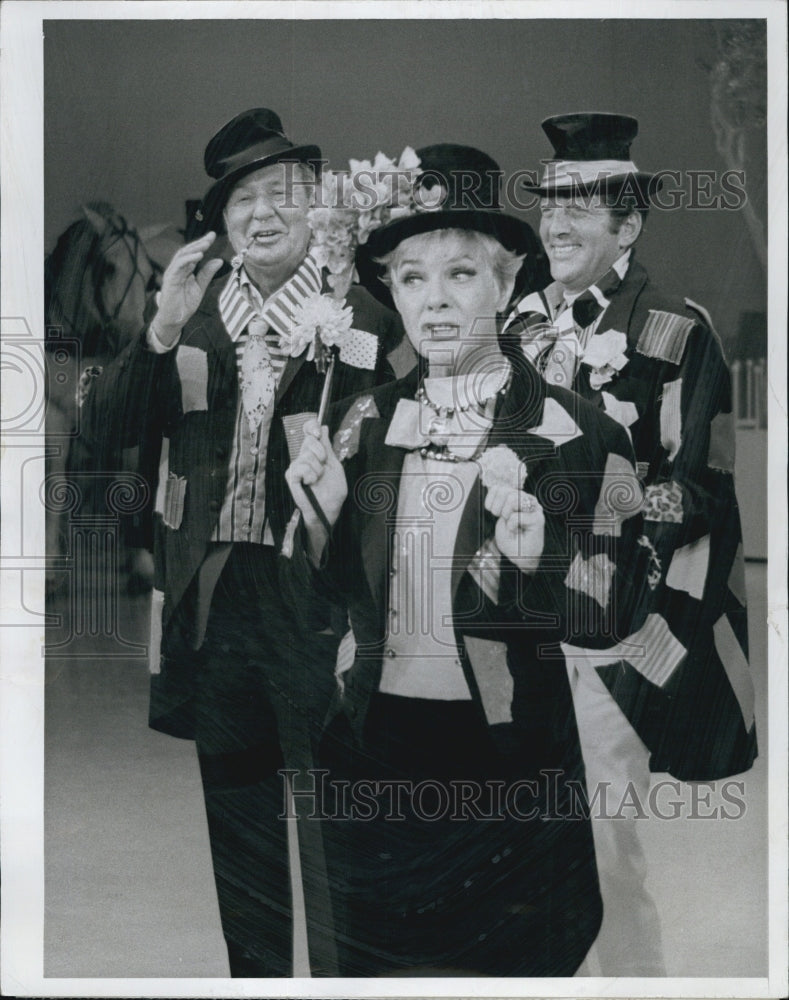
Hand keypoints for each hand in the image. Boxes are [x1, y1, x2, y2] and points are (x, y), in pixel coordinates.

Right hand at [152, 232, 224, 345]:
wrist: (175, 319)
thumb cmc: (185, 304)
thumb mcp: (200, 287)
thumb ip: (207, 274)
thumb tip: (219, 260)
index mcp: (185, 269)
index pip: (194, 253)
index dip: (203, 243)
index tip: (213, 235)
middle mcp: (178, 268)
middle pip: (188, 251)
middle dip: (200, 242)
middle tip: (211, 236)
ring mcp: (173, 272)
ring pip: (182, 255)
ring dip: (195, 248)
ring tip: (206, 244)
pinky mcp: (170, 279)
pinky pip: (179, 265)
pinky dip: (188, 259)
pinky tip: (198, 256)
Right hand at [285, 421, 347, 557]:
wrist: (328, 509)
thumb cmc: (333, 491)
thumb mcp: (335, 465)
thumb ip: (328, 447)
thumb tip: (323, 427)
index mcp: (315, 452)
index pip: (308, 431)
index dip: (311, 426)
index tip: (318, 432)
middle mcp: (303, 457)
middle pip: (308, 440)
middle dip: (321, 453)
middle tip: (324, 465)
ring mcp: (296, 466)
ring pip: (307, 456)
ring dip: (318, 469)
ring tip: (318, 479)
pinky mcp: (291, 476)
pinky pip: (300, 467)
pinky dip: (310, 475)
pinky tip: (310, 483)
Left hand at [484, 485, 544, 572]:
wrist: (519, 556)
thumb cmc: (510, 538)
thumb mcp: (499, 516)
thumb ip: (499, 500)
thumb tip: (497, 487)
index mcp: (517, 496)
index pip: (499, 488)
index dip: (491, 501)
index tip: (495, 514)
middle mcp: (527, 499)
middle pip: (505, 491)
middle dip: (498, 509)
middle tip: (504, 520)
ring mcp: (534, 507)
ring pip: (512, 499)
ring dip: (506, 515)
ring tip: (511, 525)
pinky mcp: (538, 518)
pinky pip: (515, 516)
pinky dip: (511, 526)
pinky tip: (516, 530)